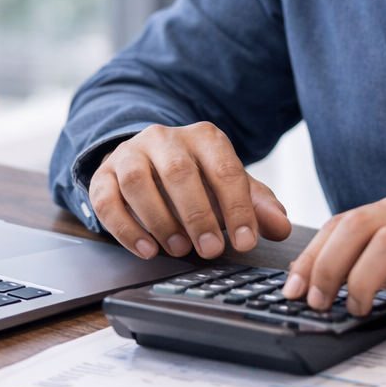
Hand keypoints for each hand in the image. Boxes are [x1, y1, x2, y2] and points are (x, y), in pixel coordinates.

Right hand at [89, 122, 292, 259]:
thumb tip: (281, 227)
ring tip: (177, 249)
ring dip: (159, 220)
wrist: (150, 161)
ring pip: (138, 182)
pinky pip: (107, 199)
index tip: (245, 241)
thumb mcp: (230, 187)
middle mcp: (164, 138)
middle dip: (196, 215)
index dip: (237, 207)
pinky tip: (147, 249)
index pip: (224, 168)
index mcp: (204, 137)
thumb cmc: (198, 178)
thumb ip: (257, 205)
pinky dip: (125, 228)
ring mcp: (130, 154)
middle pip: (178, 172)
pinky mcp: (104, 174)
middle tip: (209, 250)